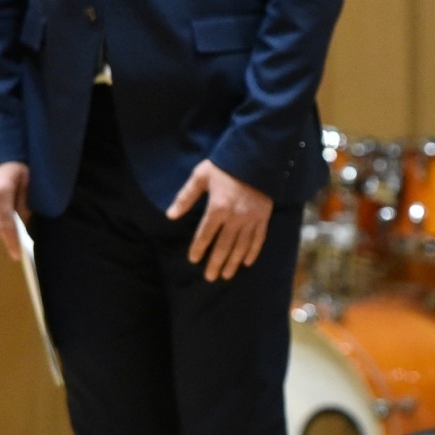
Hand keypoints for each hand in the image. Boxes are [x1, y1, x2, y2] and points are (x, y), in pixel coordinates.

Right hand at [0, 161, 29, 260]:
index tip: (16, 254)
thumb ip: (24, 201)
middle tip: (17, 248)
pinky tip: (4, 217)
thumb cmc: (19, 159)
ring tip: (13, 234)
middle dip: (7, 235)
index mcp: (0, 189)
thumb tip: (22, 222)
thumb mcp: (28, 179)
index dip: (11, 240)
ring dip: (1, 224)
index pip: (6, 222)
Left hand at [166, 160, 272, 281]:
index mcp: (218, 207)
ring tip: (227, 275)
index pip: (205, 234)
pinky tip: (247, 262)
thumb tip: (170, 216)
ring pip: (241, 246)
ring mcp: (251, 218)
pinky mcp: (264, 216)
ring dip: (233, 262)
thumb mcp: (201, 176)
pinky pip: (259, 238)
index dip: (198, 248)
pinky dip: (253, 252)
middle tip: (210, 277)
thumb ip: (186, 197)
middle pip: (224, 245)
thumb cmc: (225, 165)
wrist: (256, 156)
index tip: (193, 260)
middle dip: (216, 262)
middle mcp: (235, 217)